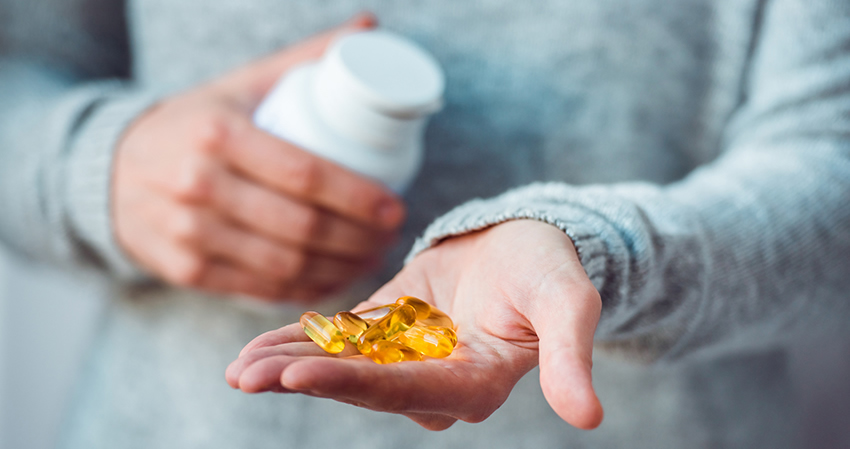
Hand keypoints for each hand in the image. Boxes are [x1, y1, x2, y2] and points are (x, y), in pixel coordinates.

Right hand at [113, 14, 405, 300]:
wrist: (114, 169)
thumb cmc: (196, 123)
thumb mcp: (241, 84)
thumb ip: (304, 58)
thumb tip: (369, 28)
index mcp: (218, 133)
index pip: (305, 174)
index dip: (358, 197)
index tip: (394, 208)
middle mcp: (197, 186)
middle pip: (301, 226)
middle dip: (359, 239)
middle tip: (389, 236)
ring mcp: (189, 234)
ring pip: (285, 266)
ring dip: (341, 268)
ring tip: (371, 257)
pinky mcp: (186, 270)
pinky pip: (261, 289)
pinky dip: (307, 289)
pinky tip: (334, 278)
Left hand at [226, 220, 603, 429]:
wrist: (528, 239)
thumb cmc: (550, 267)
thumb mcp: (568, 302)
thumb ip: (570, 355)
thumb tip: (589, 417)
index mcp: (474, 383)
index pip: (406, 391)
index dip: (354, 386)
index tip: (300, 378)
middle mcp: (434, 381)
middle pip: (361, 387)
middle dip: (303, 381)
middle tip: (244, 376)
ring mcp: (407, 356)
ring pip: (341, 367)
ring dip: (289, 366)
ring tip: (238, 366)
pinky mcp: (389, 329)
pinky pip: (341, 341)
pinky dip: (302, 343)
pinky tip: (256, 347)